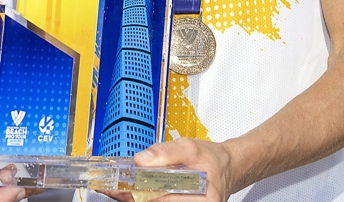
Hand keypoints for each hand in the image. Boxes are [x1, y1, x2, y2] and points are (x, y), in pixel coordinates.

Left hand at [106, 138, 236, 201]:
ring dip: (140, 198)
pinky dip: (148, 198)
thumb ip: (166, 152)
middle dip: (137, 196)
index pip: (167, 200)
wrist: (226, 167)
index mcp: (206, 199)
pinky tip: (138, 192)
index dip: (141, 193)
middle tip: (117, 190)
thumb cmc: (212, 159)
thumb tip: (142, 159)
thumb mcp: (190, 147)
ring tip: (123, 191)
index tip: (122, 189)